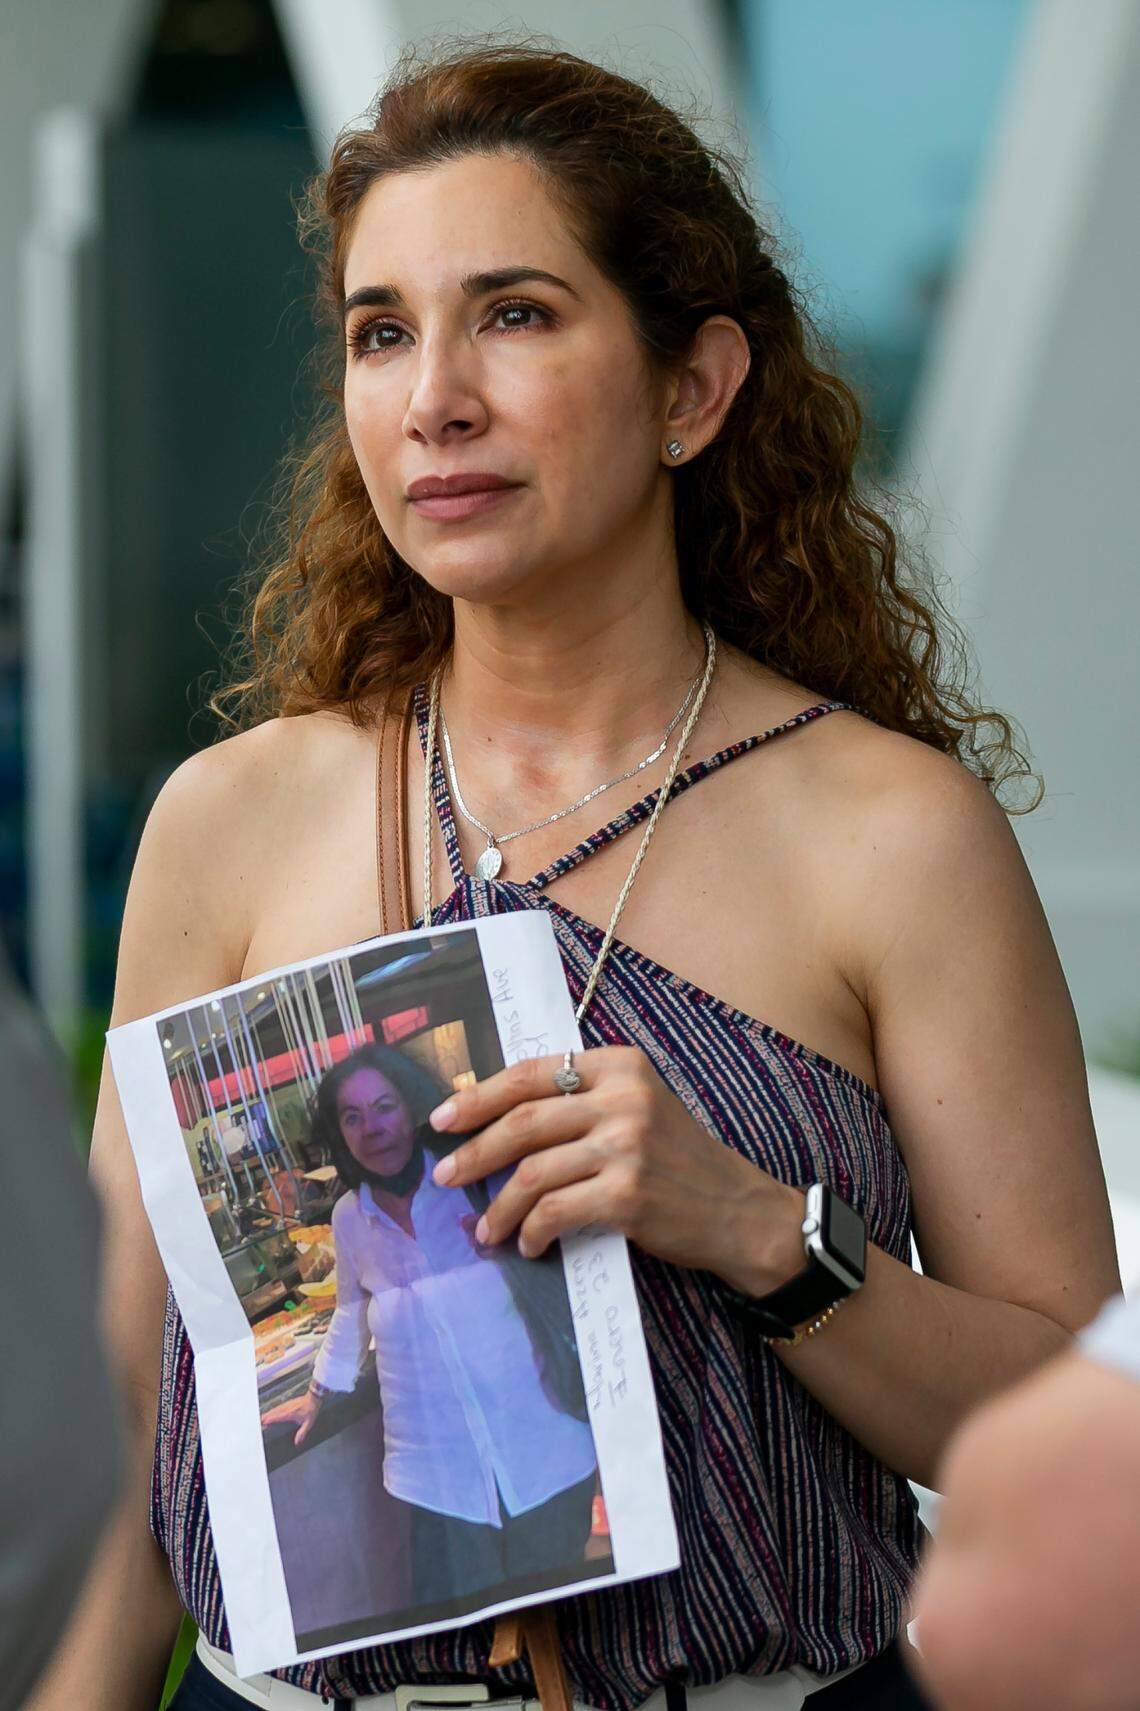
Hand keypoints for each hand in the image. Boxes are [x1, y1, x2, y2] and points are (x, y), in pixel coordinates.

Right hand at [260, 1389, 322, 1445]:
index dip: (270, 1419)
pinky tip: (271, 1411)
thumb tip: (297, 1442)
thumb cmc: (311, 1409)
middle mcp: (287, 1408)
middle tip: (259, 1421)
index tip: (263, 1422)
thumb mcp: (308, 1423)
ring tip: (262, 1417)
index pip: (278, 1417)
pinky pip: (278, 1407)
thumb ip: (302, 1433)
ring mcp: (287, 1404)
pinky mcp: (288, 1403)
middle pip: (274, 1413)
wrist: (314, 1398)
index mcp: (290, 1413)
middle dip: (266, 1416)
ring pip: (275, 1409)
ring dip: (268, 1413)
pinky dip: (273, 1410)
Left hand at [428, 1047, 803, 1290]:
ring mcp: (626, 1146)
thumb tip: (493, 1117)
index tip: (444, 1117)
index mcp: (621, 1066)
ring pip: (531, 1173)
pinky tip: (528, 1244)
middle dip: (474, 1151)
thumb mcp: (638, 1107)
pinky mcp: (627, 1195)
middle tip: (445, 1174)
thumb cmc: (679, 1161)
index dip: (480, 1095)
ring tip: (485, 1229)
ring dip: (497, 1206)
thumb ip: (581, 1101)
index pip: (532, 1073)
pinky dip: (531, 1232)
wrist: (739, 1211)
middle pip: (523, 1121)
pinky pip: (554, 1212)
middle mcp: (623, 1098)